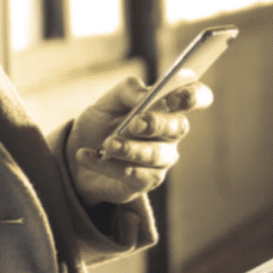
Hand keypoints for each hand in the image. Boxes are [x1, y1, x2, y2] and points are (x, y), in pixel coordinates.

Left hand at [66, 71, 213, 206]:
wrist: (76, 151)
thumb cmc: (101, 121)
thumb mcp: (109, 99)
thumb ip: (129, 90)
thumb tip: (146, 96)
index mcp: (167, 107)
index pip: (196, 97)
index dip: (195, 96)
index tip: (178, 98)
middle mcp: (169, 134)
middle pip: (178, 127)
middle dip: (157, 124)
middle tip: (134, 123)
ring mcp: (160, 160)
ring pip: (156, 155)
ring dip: (130, 148)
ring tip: (107, 143)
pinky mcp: (144, 182)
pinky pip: (133, 174)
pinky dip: (108, 165)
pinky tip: (88, 155)